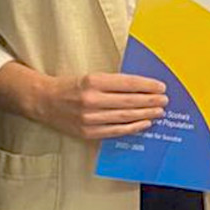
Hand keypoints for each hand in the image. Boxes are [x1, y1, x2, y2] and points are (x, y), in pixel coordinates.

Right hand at [33, 72, 166, 140]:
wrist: (44, 101)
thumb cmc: (70, 87)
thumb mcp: (90, 77)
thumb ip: (113, 83)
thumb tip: (141, 88)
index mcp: (93, 81)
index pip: (127, 83)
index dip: (147, 85)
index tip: (161, 86)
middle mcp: (91, 100)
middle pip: (129, 101)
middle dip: (150, 101)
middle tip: (165, 100)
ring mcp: (89, 118)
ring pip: (125, 116)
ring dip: (145, 114)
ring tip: (159, 112)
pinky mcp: (88, 132)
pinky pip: (116, 131)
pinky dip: (133, 127)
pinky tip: (145, 124)